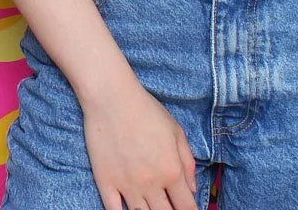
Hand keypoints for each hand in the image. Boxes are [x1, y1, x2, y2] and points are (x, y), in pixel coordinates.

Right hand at [81, 77, 197, 209]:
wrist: (111, 98)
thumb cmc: (146, 110)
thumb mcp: (176, 131)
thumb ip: (187, 162)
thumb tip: (192, 189)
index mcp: (172, 171)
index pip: (187, 208)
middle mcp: (151, 184)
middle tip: (168, 206)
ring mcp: (127, 185)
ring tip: (150, 206)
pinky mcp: (105, 182)